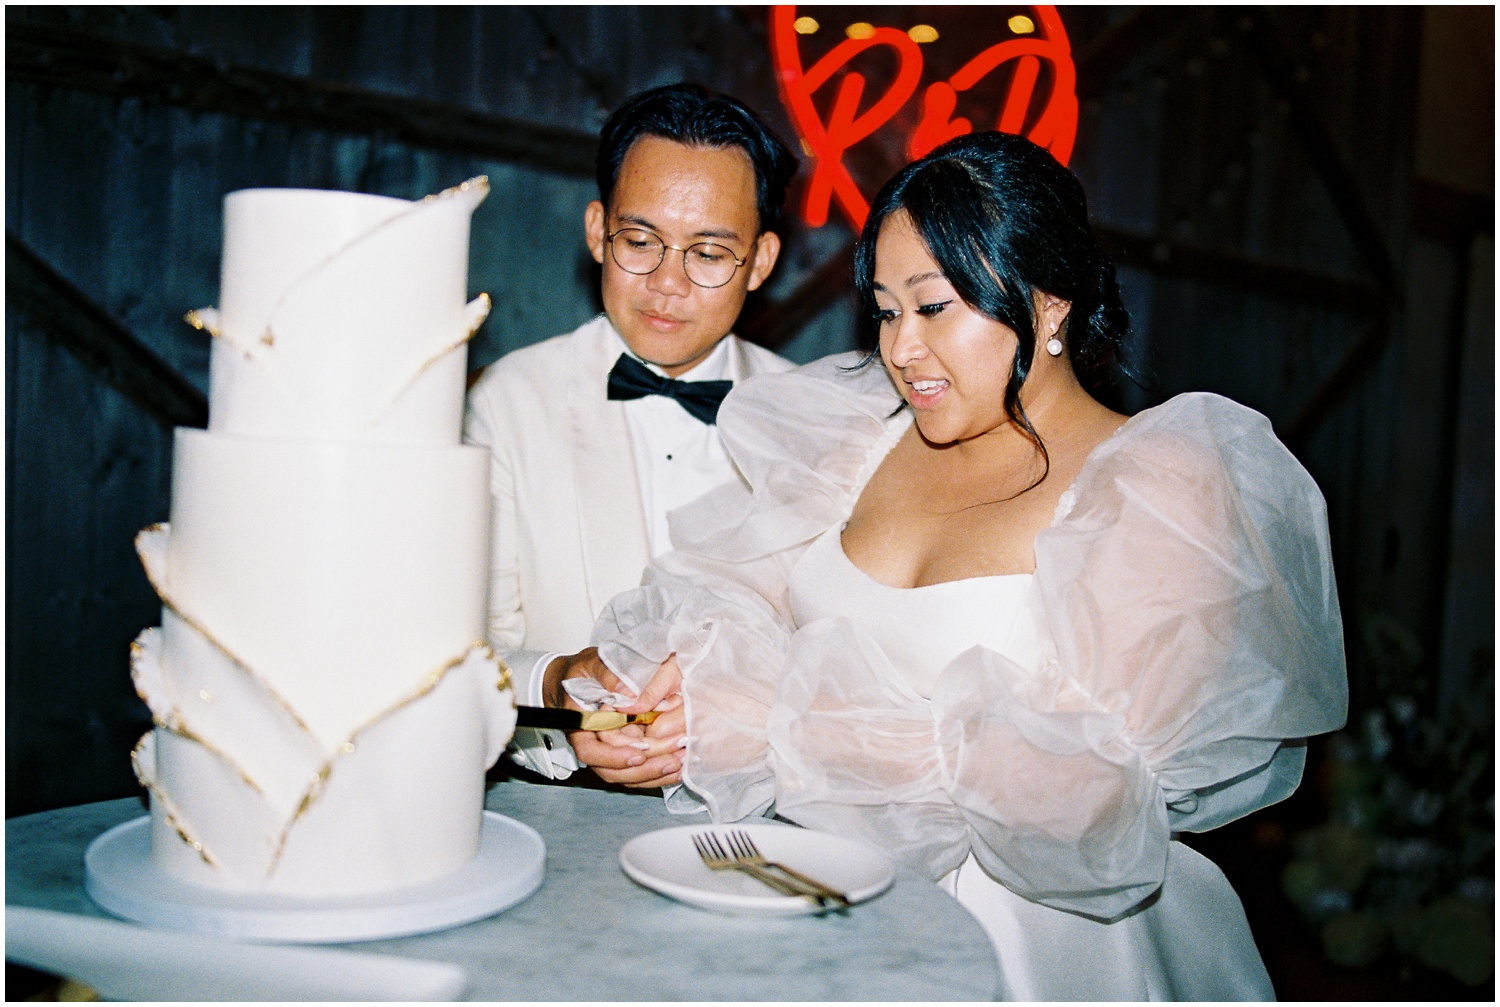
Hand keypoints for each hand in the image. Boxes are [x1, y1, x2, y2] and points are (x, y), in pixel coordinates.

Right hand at [543, 651, 685, 786]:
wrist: (577, 678)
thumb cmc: (582, 671)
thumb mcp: (592, 664)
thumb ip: (608, 676)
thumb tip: (629, 694)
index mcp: (579, 726)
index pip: (590, 752)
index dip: (613, 758)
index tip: (639, 754)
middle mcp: (593, 744)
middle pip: (612, 771)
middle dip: (644, 770)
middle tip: (674, 759)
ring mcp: (608, 750)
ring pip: (627, 775)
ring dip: (655, 773)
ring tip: (682, 761)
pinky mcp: (622, 750)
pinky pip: (637, 769)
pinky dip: (658, 771)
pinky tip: (680, 762)